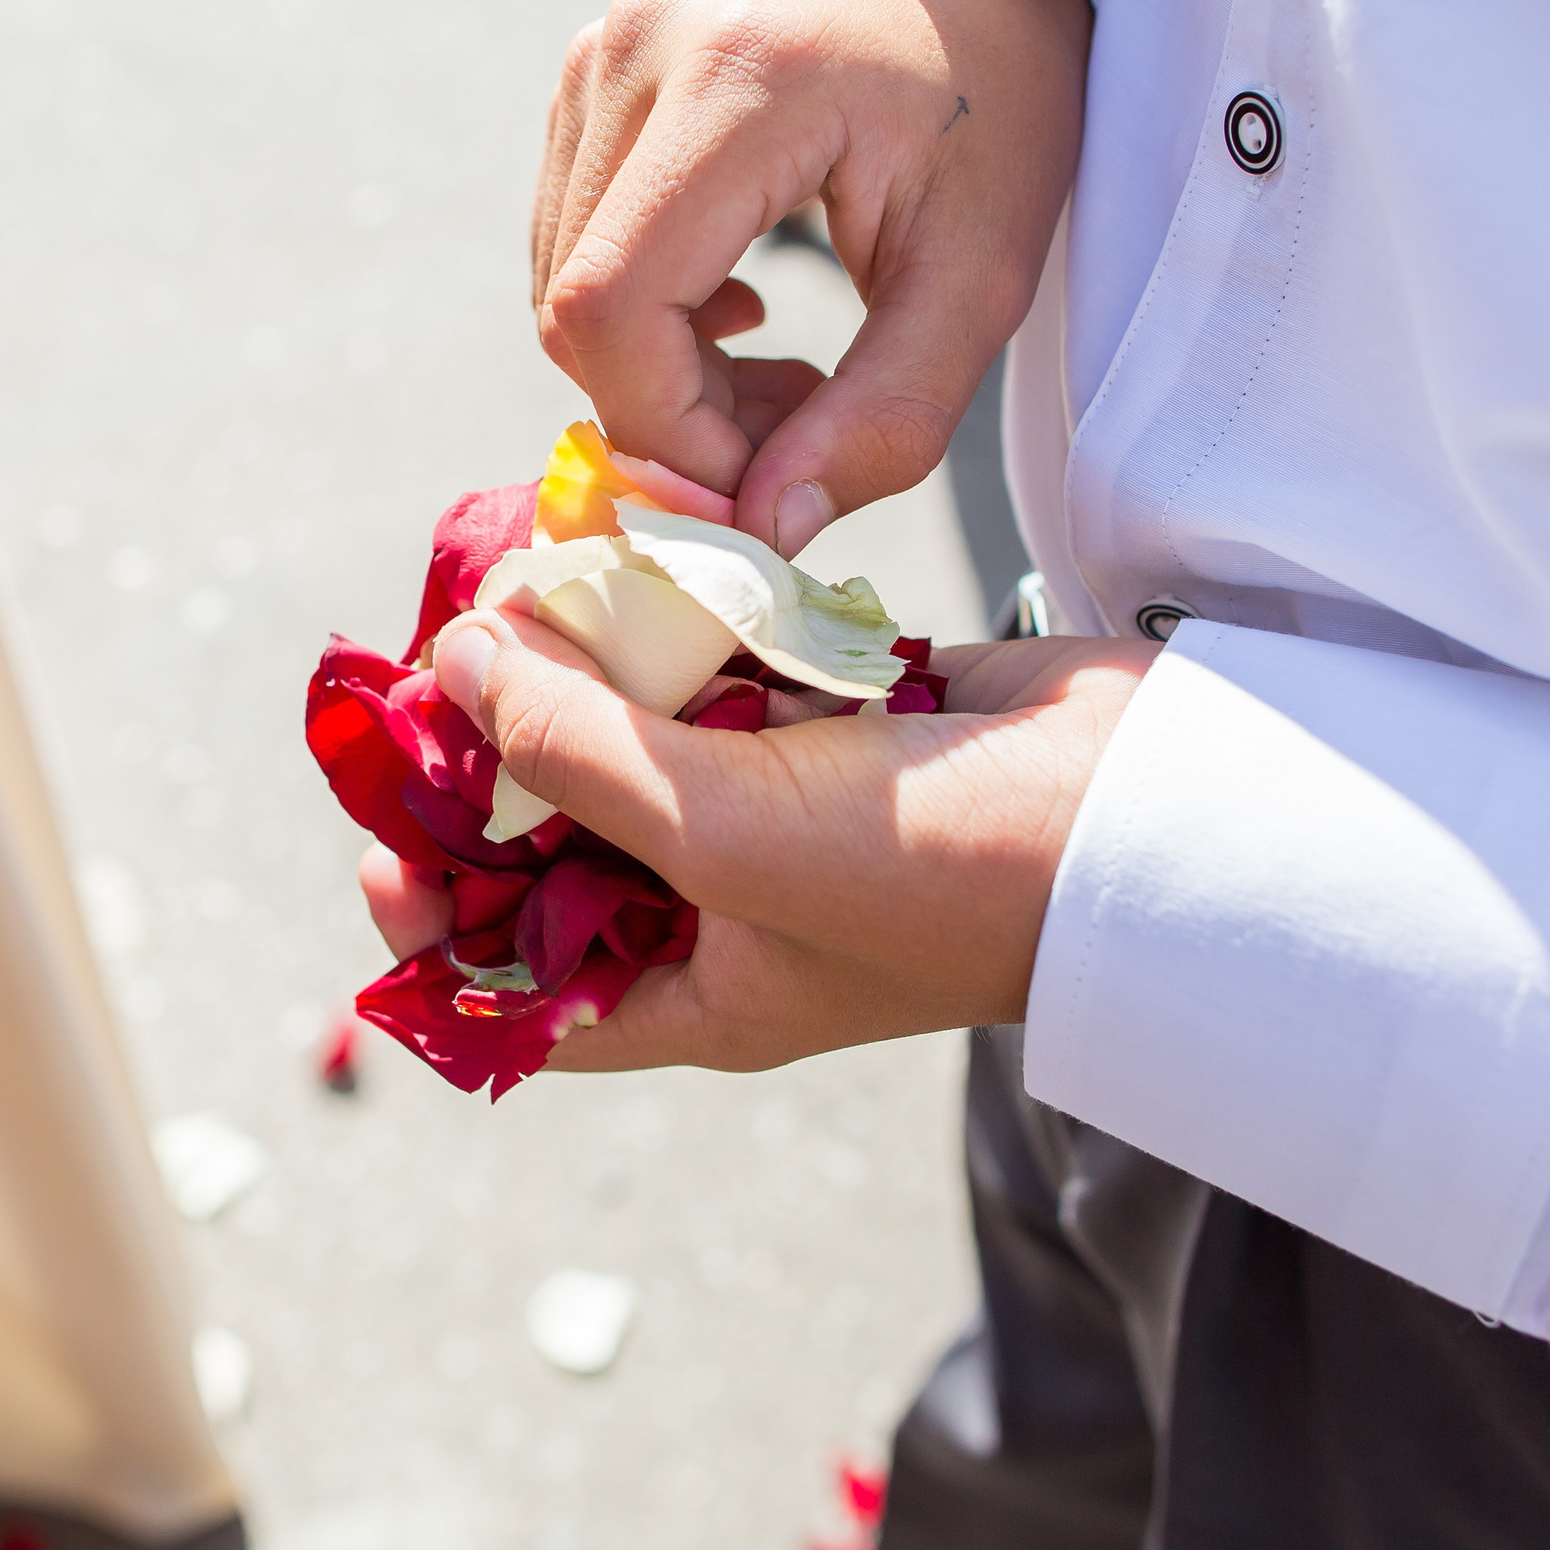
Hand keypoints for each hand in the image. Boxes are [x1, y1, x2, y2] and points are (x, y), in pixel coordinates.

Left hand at [362, 613, 1156, 1073]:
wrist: (1160, 810)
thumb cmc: (949, 875)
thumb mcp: (730, 841)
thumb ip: (579, 758)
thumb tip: (459, 665)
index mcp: (694, 990)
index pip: (521, 988)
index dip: (441, 925)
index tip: (390, 840)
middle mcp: (723, 908)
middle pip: (560, 841)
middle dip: (499, 756)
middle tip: (447, 667)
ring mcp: (778, 808)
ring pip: (633, 737)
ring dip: (576, 667)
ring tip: (515, 588)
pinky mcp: (828, 718)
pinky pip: (714, 670)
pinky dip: (667, 621)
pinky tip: (617, 559)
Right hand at [532, 0, 1090, 553]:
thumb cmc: (1001, 111)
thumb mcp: (980, 278)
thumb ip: (886, 415)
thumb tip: (766, 529)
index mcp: (742, 77)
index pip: (614, 303)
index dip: (666, 426)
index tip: (761, 480)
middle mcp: (641, 49)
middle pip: (577, 309)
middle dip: (670, 412)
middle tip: (788, 431)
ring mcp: (599, 59)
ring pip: (563, 294)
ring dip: (657, 376)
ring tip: (776, 375)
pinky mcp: (586, 85)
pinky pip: (571, 253)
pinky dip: (643, 325)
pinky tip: (734, 316)